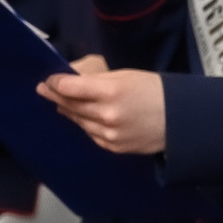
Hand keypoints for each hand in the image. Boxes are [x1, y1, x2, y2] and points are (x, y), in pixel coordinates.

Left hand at [36, 56, 166, 154]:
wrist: (180, 120)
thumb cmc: (154, 90)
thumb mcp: (126, 76)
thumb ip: (97, 82)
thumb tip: (71, 84)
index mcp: (111, 91)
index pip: (71, 88)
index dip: (56, 84)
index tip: (47, 81)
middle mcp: (107, 115)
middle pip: (71, 105)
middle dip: (55, 96)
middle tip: (42, 89)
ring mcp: (109, 134)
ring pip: (78, 121)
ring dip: (67, 111)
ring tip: (58, 103)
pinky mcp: (113, 146)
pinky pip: (90, 134)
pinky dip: (84, 124)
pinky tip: (80, 117)